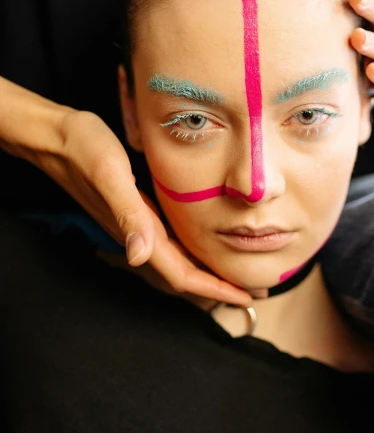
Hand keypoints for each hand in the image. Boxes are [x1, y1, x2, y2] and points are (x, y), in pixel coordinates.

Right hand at [0, 77, 251, 305]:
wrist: (57, 137)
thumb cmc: (83, 148)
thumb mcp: (109, 173)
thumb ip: (126, 213)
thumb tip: (139, 257)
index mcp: (139, 229)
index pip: (181, 274)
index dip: (215, 288)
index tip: (247, 295)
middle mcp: (139, 234)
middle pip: (183, 274)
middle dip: (218, 287)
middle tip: (256, 290)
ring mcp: (137, 224)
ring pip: (177, 260)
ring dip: (207, 271)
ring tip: (237, 272)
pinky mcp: (136, 210)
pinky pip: (169, 241)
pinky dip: (192, 249)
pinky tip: (205, 241)